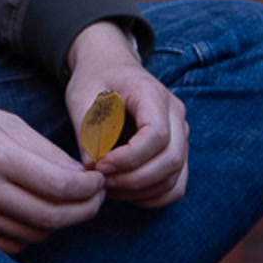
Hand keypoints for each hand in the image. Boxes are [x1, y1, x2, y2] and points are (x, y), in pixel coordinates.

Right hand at [0, 75, 105, 253]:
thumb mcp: (3, 121)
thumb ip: (43, 151)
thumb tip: (81, 178)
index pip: (61, 186)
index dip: (90, 188)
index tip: (99, 181)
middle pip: (51, 218)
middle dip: (84, 211)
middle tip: (94, 198)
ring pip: (32, 235)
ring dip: (58, 223)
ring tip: (65, 204)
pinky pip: (7, 246)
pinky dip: (28, 236)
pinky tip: (32, 216)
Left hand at [65, 21, 188, 208]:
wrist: (110, 66)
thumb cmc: (95, 78)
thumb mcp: (81, 94)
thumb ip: (87, 128)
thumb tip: (92, 166)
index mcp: (152, 93)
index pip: (157, 134)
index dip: (129, 158)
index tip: (99, 165)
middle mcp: (175, 113)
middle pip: (170, 159)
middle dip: (133, 179)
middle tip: (100, 180)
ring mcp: (180, 133)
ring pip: (175, 177)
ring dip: (140, 191)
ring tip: (108, 186)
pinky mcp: (176, 150)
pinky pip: (175, 184)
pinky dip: (153, 196)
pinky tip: (124, 192)